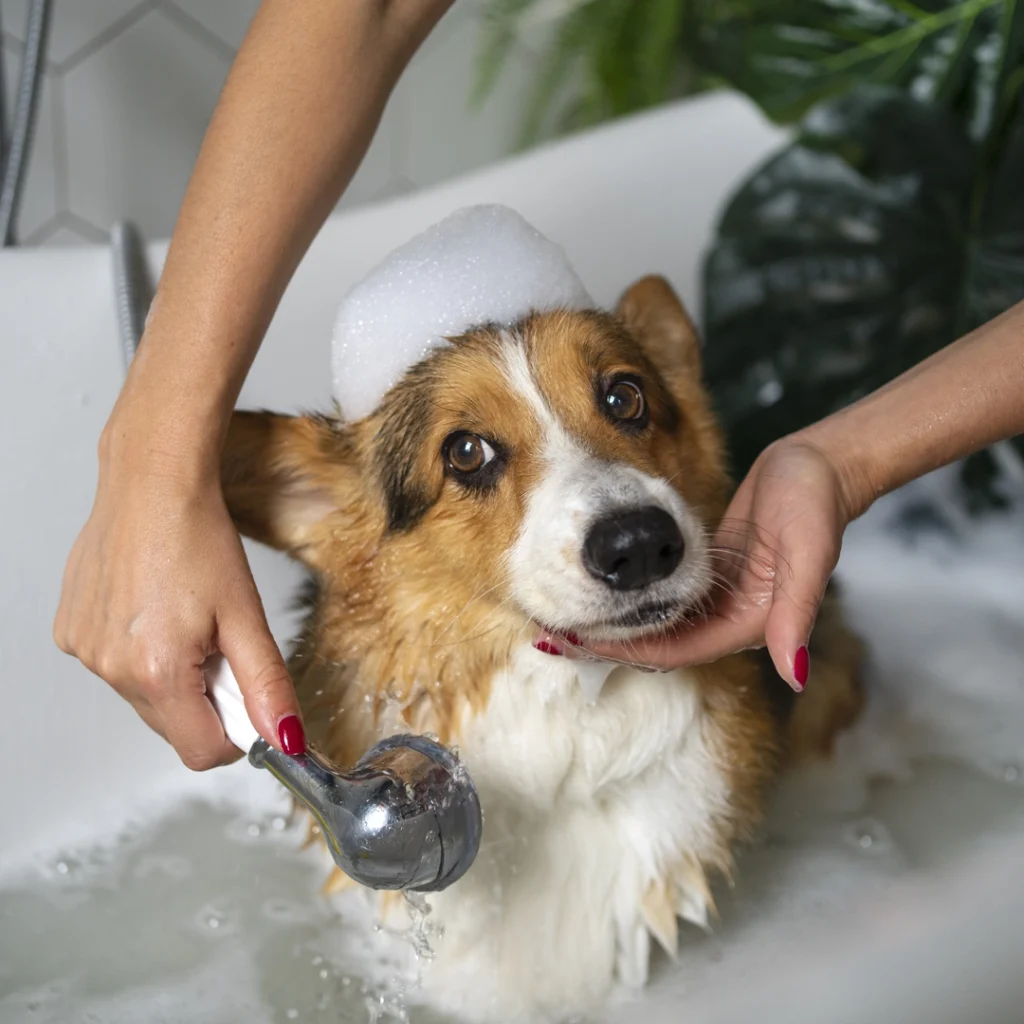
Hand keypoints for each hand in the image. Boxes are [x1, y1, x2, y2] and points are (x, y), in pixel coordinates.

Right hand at [54, 421, 303, 769]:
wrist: (151, 482)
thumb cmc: (198, 537)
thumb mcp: (247, 615)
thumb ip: (267, 685)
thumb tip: (285, 737)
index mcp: (157, 671)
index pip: (202, 752)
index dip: (236, 733)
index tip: (247, 697)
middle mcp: (110, 669)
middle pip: (173, 725)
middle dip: (205, 698)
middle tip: (220, 643)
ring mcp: (84, 650)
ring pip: (144, 696)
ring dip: (172, 673)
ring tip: (186, 617)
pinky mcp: (70, 630)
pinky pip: (115, 665)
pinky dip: (141, 650)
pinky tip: (154, 606)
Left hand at [578, 436, 858, 688]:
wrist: (818, 466)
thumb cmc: (815, 505)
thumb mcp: (807, 554)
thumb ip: (797, 613)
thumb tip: (795, 672)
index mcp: (749, 623)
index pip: (676, 651)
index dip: (628, 651)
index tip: (580, 645)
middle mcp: (730, 618)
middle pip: (662, 644)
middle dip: (612, 644)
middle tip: (557, 635)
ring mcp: (719, 596)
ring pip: (659, 622)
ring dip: (617, 622)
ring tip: (568, 615)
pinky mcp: (709, 572)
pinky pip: (664, 595)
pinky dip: (633, 598)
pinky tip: (602, 588)